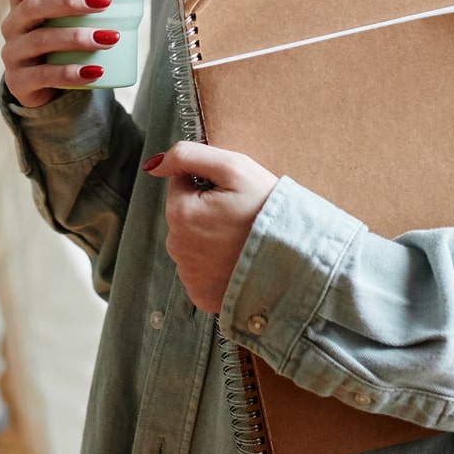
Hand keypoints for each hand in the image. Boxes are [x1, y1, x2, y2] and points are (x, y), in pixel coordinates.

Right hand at [0, 0, 168, 107]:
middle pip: (32, 5)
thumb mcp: (86, 9)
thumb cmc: (67, 33)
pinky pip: (43, 76)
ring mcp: (14, 53)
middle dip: (67, 1)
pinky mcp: (20, 81)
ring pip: (40, 40)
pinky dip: (70, 74)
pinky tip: (95, 71)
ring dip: (76, 37)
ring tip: (110, 38)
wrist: (47, 84)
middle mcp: (14, 23)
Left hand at [144, 141, 280, 313]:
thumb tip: (154, 164)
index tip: (233, 196)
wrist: (300, 261)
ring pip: (193, 245)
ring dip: (211, 241)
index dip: (209, 186)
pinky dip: (217, 268)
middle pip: (186, 217)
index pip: (182, 185)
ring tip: (243, 242)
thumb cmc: (268, 211)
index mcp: (180, 213)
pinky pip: (202, 273)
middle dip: (207, 213)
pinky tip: (238, 263)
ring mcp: (189, 276)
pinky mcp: (202, 296)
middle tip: (241, 219)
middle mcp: (177, 247)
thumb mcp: (234, 168)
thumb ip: (188, 156)